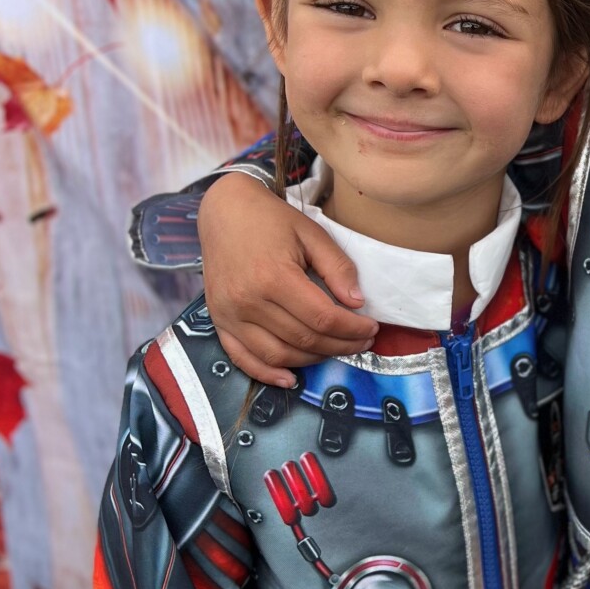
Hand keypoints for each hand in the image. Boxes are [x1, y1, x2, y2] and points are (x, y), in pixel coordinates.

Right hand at [198, 174, 376, 384]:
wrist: (224, 210)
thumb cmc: (270, 219)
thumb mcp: (312, 233)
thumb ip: (336, 268)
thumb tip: (357, 303)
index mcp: (274, 277)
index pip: (323, 319)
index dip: (352, 330)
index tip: (371, 328)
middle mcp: (248, 301)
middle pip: (304, 339)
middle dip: (340, 346)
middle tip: (362, 342)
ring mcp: (229, 314)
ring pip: (278, 354)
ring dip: (312, 360)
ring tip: (335, 350)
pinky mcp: (218, 320)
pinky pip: (242, 358)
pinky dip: (266, 373)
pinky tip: (290, 378)